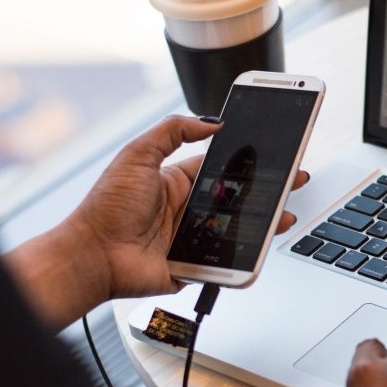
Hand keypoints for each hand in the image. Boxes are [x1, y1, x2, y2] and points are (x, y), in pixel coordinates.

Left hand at [68, 115, 308, 299]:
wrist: (93, 255)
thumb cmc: (106, 208)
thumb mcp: (137, 154)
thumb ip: (172, 131)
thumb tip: (210, 121)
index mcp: (176, 181)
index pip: (222, 167)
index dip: (248, 161)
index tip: (272, 154)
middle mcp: (187, 209)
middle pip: (237, 198)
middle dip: (267, 191)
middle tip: (293, 181)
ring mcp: (192, 238)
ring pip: (238, 229)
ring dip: (264, 222)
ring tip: (285, 215)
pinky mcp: (194, 265)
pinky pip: (226, 260)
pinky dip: (245, 256)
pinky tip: (262, 244)